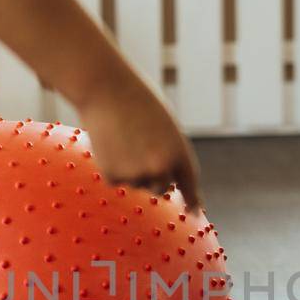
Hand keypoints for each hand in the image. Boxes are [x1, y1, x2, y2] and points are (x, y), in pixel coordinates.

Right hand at [77, 80, 202, 209]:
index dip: (193, 199)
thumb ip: (167, 152)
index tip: (194, 211)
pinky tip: (108, 143)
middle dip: (152, 177)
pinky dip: (111, 165)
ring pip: (136, 182)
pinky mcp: (113, 175)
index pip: (190, 182)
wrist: (105, 87)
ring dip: (129, 167)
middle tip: (137, 149)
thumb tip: (162, 180)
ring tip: (121, 137)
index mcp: (180, 151)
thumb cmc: (136, 100)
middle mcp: (162, 168)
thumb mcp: (163, 125)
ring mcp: (137, 174)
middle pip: (160, 188)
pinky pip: (116, 178)